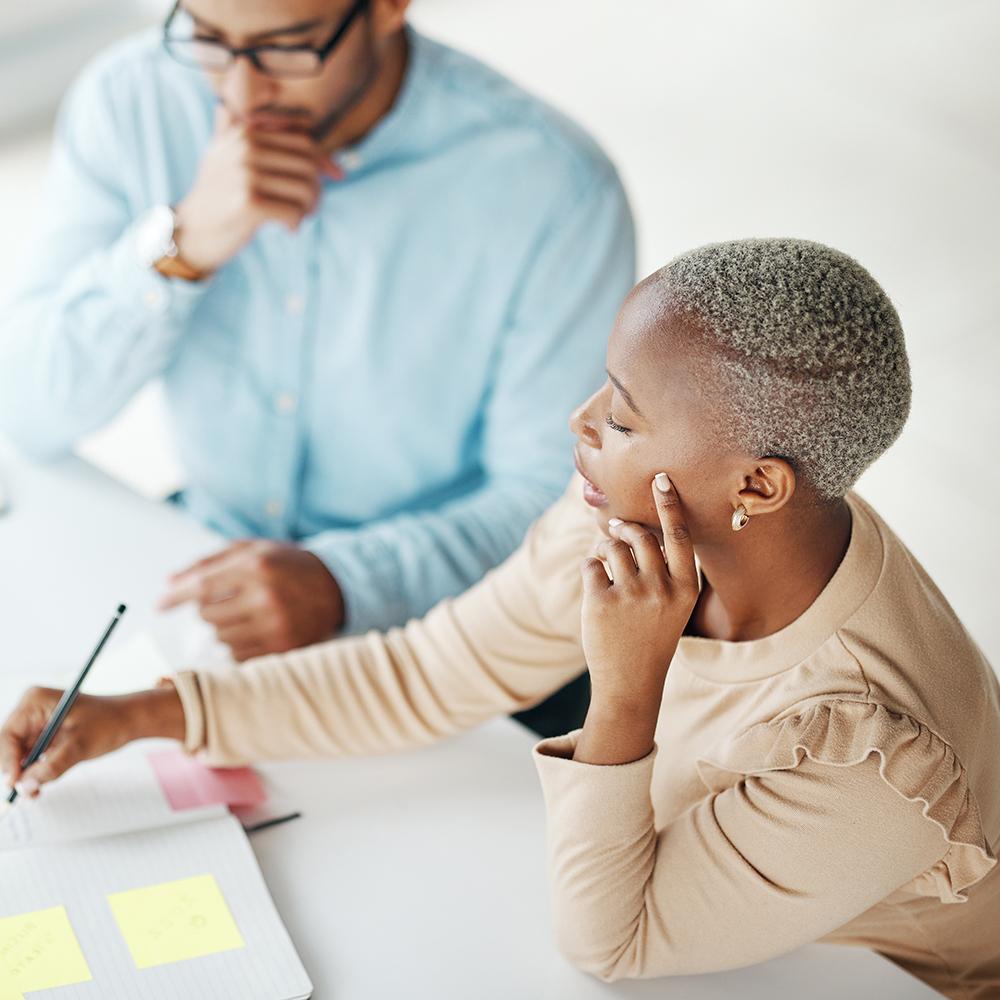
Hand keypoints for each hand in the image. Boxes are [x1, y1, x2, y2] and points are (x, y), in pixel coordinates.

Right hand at [0, 686, 183, 796]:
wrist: (128, 720)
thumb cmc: (109, 723)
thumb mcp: (80, 745)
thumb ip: (52, 766)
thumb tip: (26, 786)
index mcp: (35, 701)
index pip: (8, 735)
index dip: (8, 761)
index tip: (14, 783)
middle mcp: (30, 710)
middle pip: (8, 747)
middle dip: (16, 771)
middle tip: (26, 793)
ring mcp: (35, 723)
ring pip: (17, 756)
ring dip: (24, 776)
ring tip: (35, 792)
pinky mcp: (42, 736)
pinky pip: (28, 758)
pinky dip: (33, 773)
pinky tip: (39, 786)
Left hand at [158, 540, 344, 660]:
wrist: (336, 587)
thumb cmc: (287, 564)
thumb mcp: (253, 550)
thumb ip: (210, 562)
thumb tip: (170, 583)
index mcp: (256, 567)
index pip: (201, 586)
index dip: (175, 598)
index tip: (159, 605)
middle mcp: (265, 597)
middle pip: (207, 615)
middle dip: (207, 609)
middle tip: (226, 601)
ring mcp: (275, 625)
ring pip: (221, 637)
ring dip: (223, 627)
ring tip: (245, 613)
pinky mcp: (283, 648)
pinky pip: (239, 655)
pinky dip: (238, 644)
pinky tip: (254, 629)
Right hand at [173, 105, 340, 274]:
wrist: (192, 230)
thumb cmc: (219, 195)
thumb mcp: (229, 154)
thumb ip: (256, 134)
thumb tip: (296, 124)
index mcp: (246, 131)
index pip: (304, 142)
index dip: (325, 161)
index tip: (337, 177)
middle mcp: (245, 147)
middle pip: (308, 166)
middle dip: (316, 190)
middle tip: (307, 208)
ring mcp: (245, 173)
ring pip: (306, 189)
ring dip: (309, 209)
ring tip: (297, 217)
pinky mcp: (248, 203)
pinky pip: (295, 212)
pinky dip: (296, 223)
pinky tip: (287, 228)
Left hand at [575, 473, 698, 764]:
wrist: (631, 683)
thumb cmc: (651, 638)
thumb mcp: (672, 605)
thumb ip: (662, 569)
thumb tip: (629, 525)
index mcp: (686, 588)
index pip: (679, 536)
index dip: (670, 505)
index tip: (662, 478)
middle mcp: (662, 588)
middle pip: (641, 535)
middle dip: (624, 527)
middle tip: (616, 532)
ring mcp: (632, 594)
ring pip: (613, 546)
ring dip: (604, 548)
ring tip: (605, 563)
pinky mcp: (603, 600)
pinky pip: (591, 565)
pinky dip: (591, 570)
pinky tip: (596, 588)